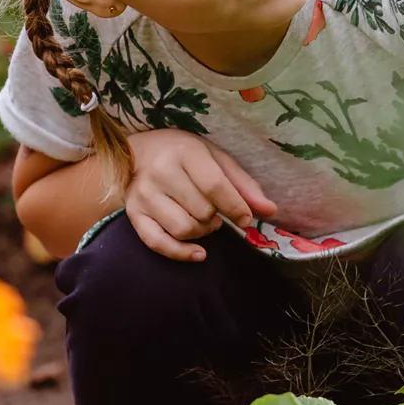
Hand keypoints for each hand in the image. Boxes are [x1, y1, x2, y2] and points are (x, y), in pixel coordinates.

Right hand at [124, 129, 275, 261]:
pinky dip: (181, 253)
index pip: (215, 186)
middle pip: (201, 211)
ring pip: (183, 229)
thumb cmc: (184, 155)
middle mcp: (161, 172)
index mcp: (185, 152)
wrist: (139, 151)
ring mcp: (144, 194)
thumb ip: (243, 185)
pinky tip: (198, 253)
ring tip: (205, 221)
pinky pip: (157, 243)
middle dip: (216, 217)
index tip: (246, 219)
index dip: (235, 207)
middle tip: (216, 211)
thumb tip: (270, 211)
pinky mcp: (133, 213)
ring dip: (202, 232)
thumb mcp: (216, 159)